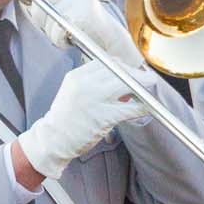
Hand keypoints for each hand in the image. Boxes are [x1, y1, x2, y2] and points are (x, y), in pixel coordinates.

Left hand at [12, 0, 143, 67]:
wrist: (109, 41)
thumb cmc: (85, 27)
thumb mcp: (68, 8)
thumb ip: (50, 1)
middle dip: (39, 18)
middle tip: (53, 27)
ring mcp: (81, 0)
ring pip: (47, 18)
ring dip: (52, 33)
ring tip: (65, 34)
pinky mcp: (84, 15)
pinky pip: (58, 30)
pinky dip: (60, 40)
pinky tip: (70, 39)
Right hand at [15, 60, 148, 178]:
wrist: (53, 140)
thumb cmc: (65, 119)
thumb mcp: (73, 92)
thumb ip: (93, 83)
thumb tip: (121, 81)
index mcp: (77, 76)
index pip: (107, 62)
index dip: (123, 67)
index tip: (131, 72)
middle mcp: (85, 84)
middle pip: (119, 70)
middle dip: (136, 74)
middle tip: (146, 80)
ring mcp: (95, 100)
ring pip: (127, 85)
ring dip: (143, 86)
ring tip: (150, 89)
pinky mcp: (103, 117)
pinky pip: (129, 109)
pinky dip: (141, 107)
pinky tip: (147, 108)